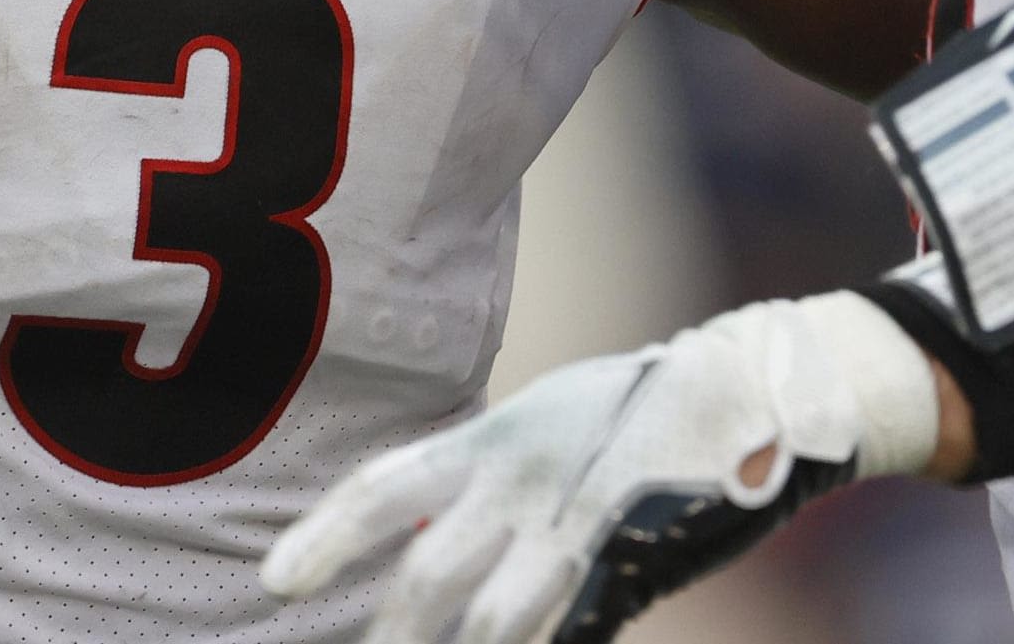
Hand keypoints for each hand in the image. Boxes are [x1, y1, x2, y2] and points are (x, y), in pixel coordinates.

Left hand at [261, 292, 936, 643]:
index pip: (383, 489)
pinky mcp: (625, 570)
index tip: (274, 583)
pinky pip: (567, 632)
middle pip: (428, 576)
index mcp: (488, 442)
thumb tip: (411, 535)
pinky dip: (543, 643)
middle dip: (387, 636)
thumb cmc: (619, 410)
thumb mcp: (532, 424)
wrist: (738, 395)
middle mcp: (520, 487)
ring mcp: (576, 535)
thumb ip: (473, 479)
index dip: (326, 538)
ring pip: (496, 622)